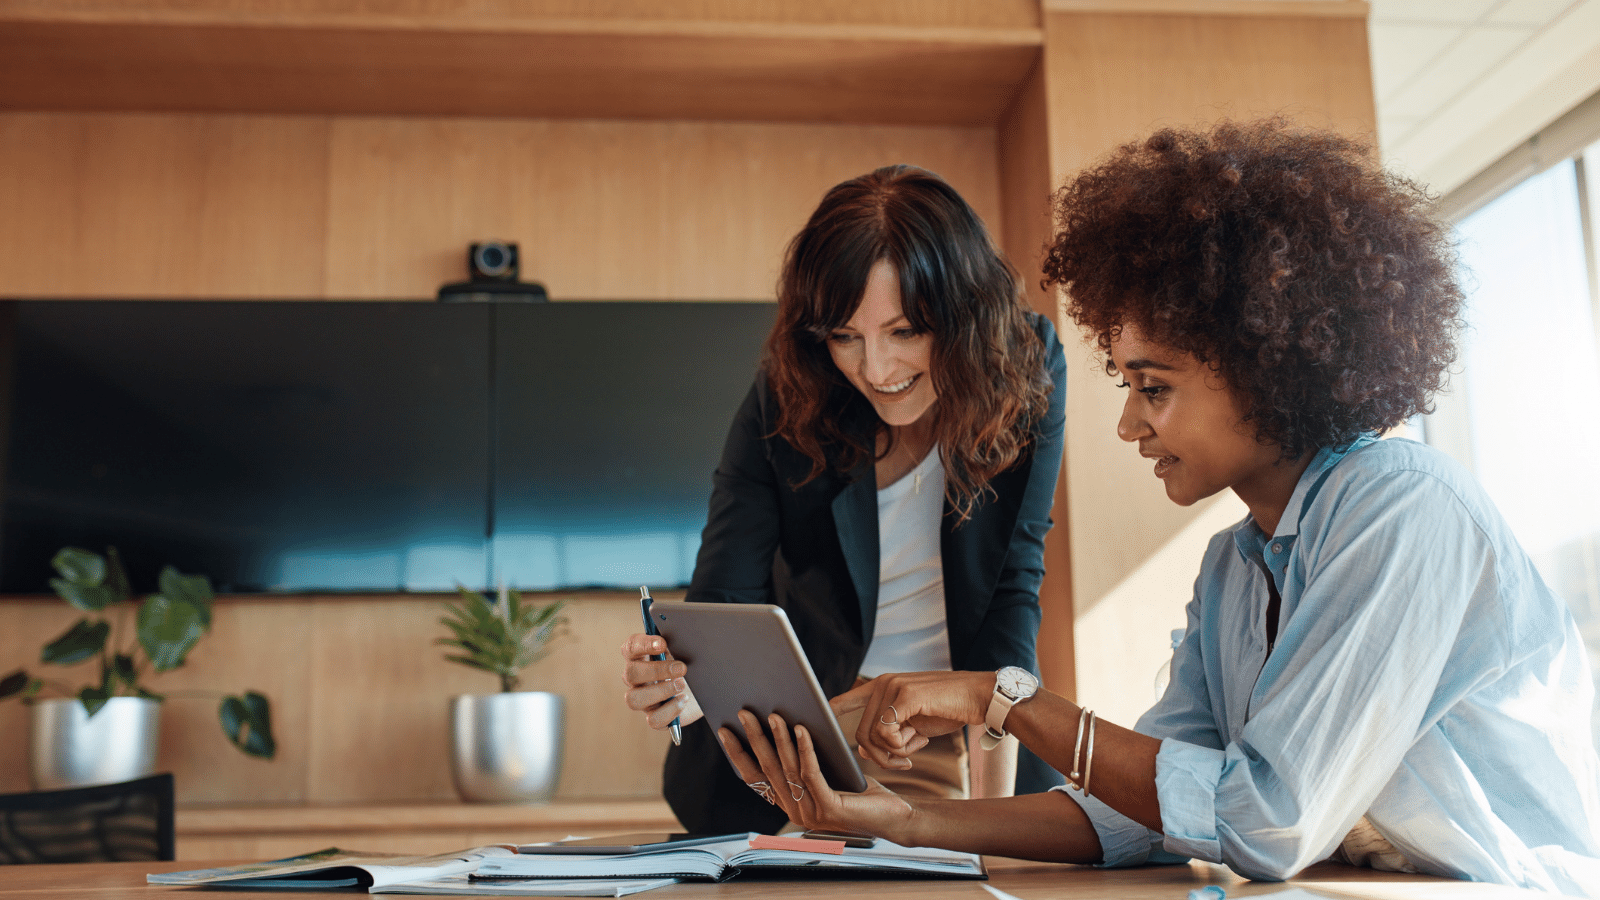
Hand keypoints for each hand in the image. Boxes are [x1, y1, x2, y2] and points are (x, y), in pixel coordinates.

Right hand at [620, 633, 702, 728]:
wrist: (707, 689)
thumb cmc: (691, 665)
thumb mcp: (686, 650)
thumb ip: (678, 641)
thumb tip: (681, 633)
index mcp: (640, 657)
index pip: (630, 647)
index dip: (643, 644)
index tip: (662, 643)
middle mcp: (637, 679)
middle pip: (630, 674)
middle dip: (656, 670)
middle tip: (681, 667)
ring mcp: (643, 700)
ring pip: (633, 699)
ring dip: (660, 691)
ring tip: (682, 685)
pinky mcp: (655, 717)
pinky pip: (653, 720)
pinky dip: (669, 710)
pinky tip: (683, 700)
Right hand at [717, 710, 913, 838]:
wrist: (895, 818)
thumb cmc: (861, 792)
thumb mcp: (828, 772)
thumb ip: (806, 760)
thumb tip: (788, 723)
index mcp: (790, 804)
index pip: (756, 778)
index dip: (739, 755)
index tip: (726, 731)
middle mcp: (795, 811)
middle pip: (768, 769)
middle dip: (754, 738)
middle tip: (744, 713)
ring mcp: (811, 813)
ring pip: (788, 768)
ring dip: (778, 738)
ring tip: (773, 714)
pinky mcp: (829, 809)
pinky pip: (811, 772)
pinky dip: (805, 748)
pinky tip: (801, 728)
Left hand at [832, 671, 992, 769]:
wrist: (978, 697)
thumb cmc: (949, 710)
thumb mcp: (915, 721)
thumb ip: (890, 730)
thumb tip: (863, 748)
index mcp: (883, 687)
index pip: (846, 699)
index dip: (830, 712)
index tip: (816, 722)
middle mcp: (883, 683)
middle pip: (860, 732)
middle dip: (877, 756)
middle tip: (901, 762)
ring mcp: (892, 687)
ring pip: (872, 736)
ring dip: (892, 753)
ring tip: (913, 751)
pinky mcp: (904, 695)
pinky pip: (887, 733)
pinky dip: (901, 746)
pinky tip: (920, 742)